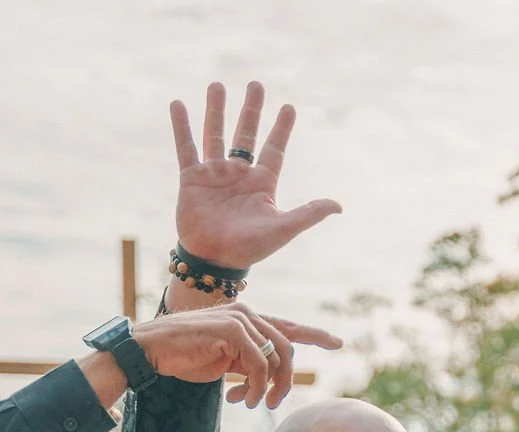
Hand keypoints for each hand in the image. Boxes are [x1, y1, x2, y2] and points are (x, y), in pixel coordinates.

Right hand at [126, 303, 341, 408]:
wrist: (151, 351)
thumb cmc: (184, 358)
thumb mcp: (225, 361)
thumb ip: (248, 362)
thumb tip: (268, 378)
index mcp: (247, 320)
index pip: (287, 326)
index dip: (314, 334)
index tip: (337, 342)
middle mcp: (248, 314)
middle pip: (288, 349)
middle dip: (285, 381)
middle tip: (271, 404)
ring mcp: (241, 319)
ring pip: (277, 358)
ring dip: (268, 388)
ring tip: (252, 403)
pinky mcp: (232, 330)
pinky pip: (260, 365)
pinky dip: (255, 387)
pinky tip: (241, 398)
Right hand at [170, 82, 341, 279]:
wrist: (215, 260)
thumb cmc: (251, 247)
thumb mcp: (284, 228)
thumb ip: (309, 213)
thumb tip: (339, 205)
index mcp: (262, 183)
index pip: (274, 149)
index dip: (281, 129)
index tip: (289, 107)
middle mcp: (239, 174)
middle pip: (246, 134)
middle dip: (251, 110)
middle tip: (256, 84)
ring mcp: (215, 174)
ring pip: (215, 134)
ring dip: (216, 110)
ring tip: (217, 84)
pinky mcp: (191, 178)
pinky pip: (186, 147)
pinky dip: (182, 126)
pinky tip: (179, 104)